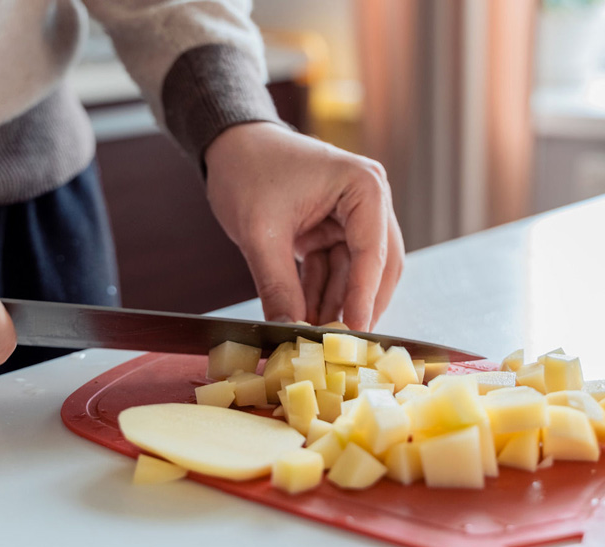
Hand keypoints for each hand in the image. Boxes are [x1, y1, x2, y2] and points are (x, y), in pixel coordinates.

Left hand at [204, 122, 403, 330]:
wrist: (227, 145)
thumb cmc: (246, 169)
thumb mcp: (260, 232)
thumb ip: (278, 285)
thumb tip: (288, 332)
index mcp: (363, 187)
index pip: (373, 252)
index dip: (364, 296)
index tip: (355, 332)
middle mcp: (368, 201)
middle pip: (378, 266)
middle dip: (357, 304)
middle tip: (341, 343)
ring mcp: (353, 217)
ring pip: (355, 274)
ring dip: (336, 304)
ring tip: (315, 337)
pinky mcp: (333, 231)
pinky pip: (335, 270)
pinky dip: (321, 294)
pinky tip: (305, 319)